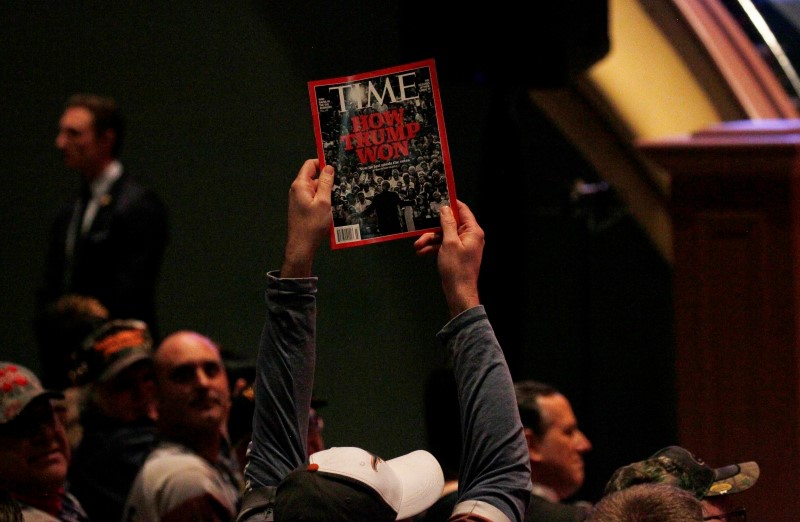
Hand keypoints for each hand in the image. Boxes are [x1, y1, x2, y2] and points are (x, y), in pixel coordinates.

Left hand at [281, 159, 334, 277]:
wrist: (301, 247)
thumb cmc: (312, 225)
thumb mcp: (323, 202)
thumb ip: (325, 183)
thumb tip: (328, 167)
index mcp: (300, 185)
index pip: (310, 165)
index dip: (323, 163)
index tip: (337, 166)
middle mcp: (298, 190)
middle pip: (314, 177)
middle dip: (328, 179)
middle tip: (344, 183)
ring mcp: (300, 200)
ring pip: (316, 189)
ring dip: (327, 192)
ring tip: (341, 196)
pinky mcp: (303, 209)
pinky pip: (315, 199)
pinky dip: (324, 200)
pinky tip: (334, 206)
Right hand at [414, 200, 483, 316]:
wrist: (459, 292)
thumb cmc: (457, 269)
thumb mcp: (449, 242)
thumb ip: (447, 223)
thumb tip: (445, 209)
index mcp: (473, 231)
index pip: (463, 211)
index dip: (451, 204)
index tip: (439, 199)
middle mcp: (469, 237)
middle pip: (450, 224)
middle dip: (434, 228)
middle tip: (421, 231)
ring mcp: (462, 246)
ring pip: (444, 236)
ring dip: (430, 240)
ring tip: (418, 246)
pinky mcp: (456, 254)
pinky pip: (443, 245)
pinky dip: (433, 247)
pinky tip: (422, 252)